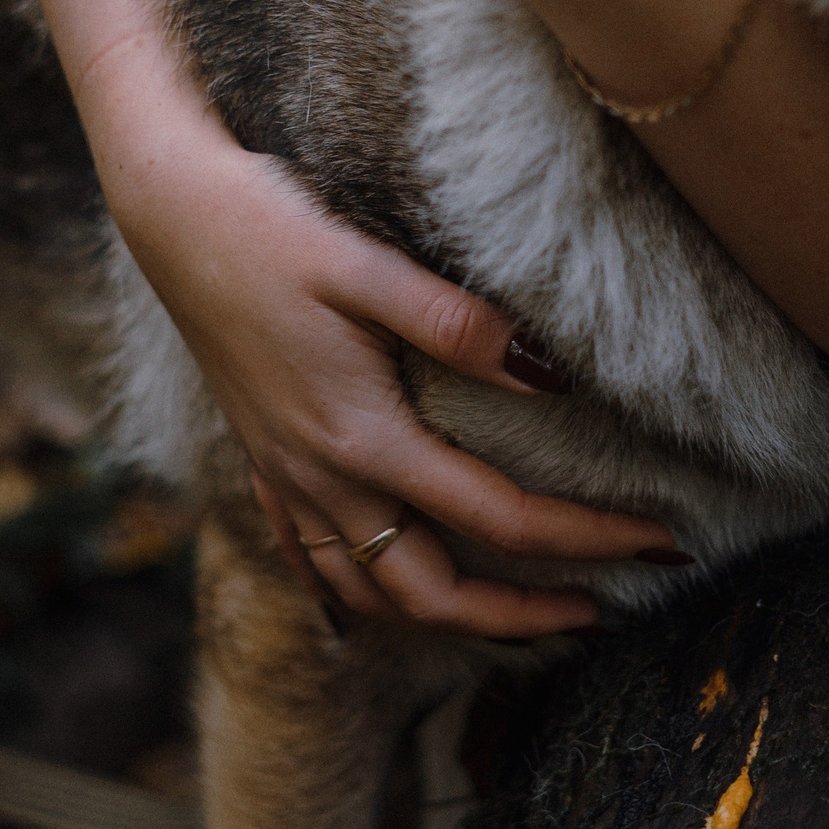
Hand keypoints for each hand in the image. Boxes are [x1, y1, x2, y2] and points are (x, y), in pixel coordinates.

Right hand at [98, 108, 676, 635]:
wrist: (166, 210)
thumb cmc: (266, 226)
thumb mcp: (366, 262)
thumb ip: (461, 327)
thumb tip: (553, 378)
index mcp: (362, 437)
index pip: (501, 518)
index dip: (591, 538)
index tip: (662, 541)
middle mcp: (321, 477)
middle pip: (433, 594)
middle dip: (522, 619)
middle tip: (601, 612)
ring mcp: (285, 476)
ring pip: (368, 595)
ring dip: (446, 617)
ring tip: (512, 614)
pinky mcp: (262, 458)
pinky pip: (312, 561)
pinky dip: (358, 595)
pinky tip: (381, 592)